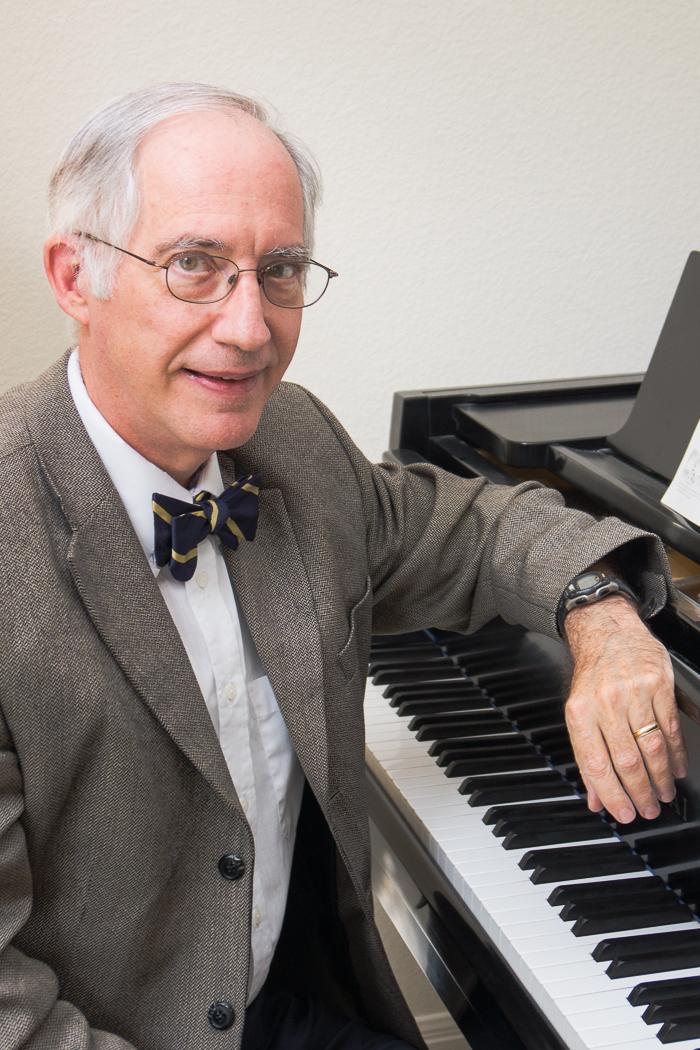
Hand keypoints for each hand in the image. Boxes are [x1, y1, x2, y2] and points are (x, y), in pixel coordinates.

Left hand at [563, 594, 687, 822]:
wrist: (607, 630)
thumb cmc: (592, 675)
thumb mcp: (578, 712)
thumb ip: (587, 756)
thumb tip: (595, 798)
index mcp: (580, 712)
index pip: (596, 764)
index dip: (612, 795)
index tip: (623, 814)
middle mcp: (606, 703)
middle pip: (627, 760)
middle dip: (640, 792)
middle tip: (649, 810)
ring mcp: (633, 693)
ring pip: (651, 747)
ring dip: (661, 778)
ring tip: (664, 794)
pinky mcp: (658, 685)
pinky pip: (670, 728)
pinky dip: (676, 754)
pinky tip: (677, 768)